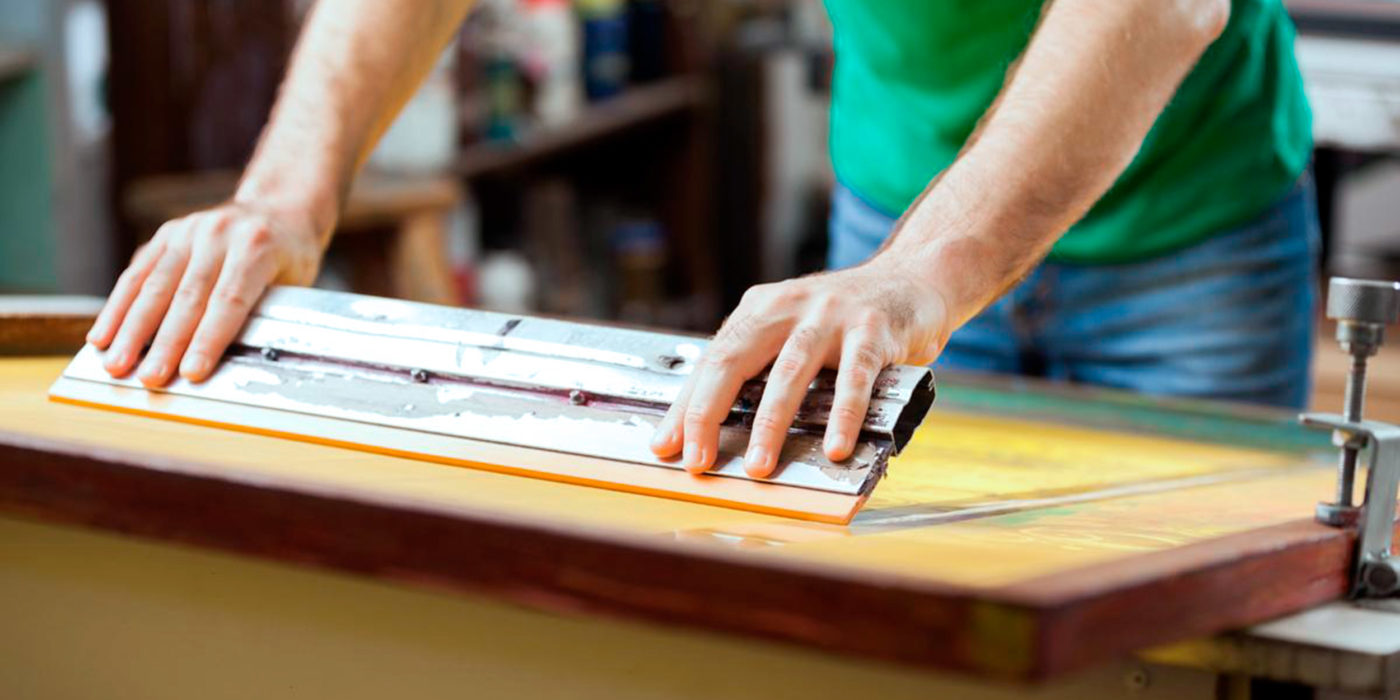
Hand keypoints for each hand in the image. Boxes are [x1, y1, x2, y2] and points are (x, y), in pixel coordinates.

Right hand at [87, 201, 324, 385]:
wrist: (278, 207)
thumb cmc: (290, 255)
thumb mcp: (295, 281)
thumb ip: (265, 311)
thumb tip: (232, 360)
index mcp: (257, 246)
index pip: (229, 300)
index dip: (208, 339)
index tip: (192, 372)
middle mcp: (218, 234)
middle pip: (187, 296)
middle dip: (166, 343)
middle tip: (149, 379)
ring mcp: (189, 231)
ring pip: (154, 286)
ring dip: (131, 330)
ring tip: (116, 365)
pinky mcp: (166, 234)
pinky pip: (137, 274)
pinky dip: (117, 308)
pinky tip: (103, 336)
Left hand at [649, 257, 949, 476]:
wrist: (913, 278)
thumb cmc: (845, 318)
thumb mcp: (793, 330)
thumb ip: (760, 368)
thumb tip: (713, 426)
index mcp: (760, 308)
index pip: (711, 360)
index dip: (686, 406)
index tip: (667, 446)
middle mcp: (788, 305)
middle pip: (734, 360)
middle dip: (709, 413)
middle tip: (697, 460)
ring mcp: (831, 315)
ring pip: (789, 372)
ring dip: (770, 424)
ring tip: (758, 465)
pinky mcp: (873, 330)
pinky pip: (855, 378)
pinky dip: (844, 415)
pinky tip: (836, 446)